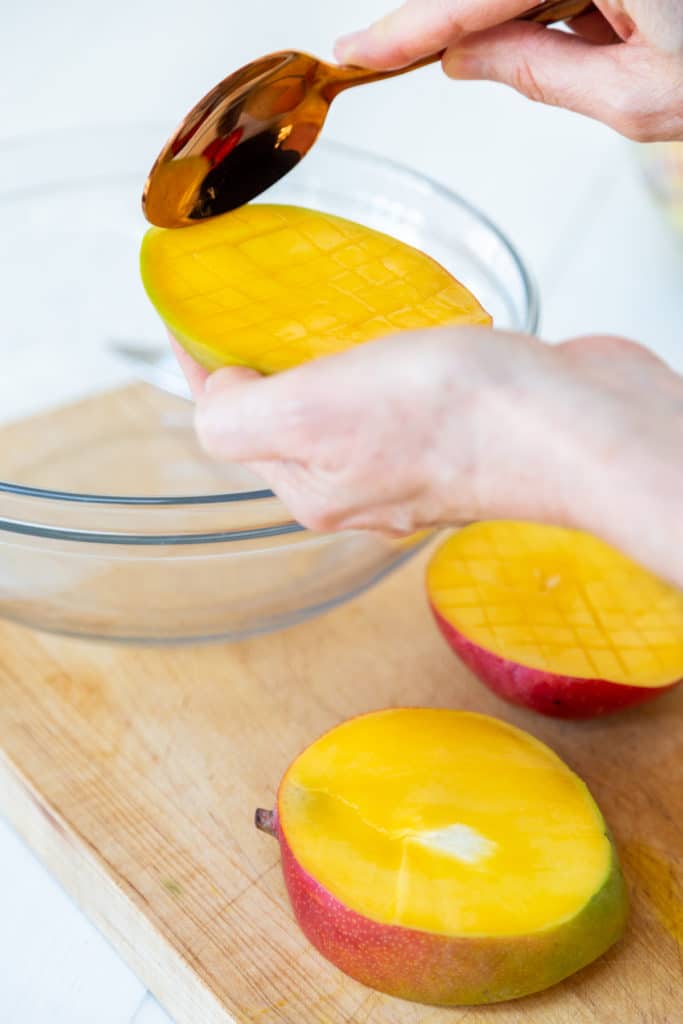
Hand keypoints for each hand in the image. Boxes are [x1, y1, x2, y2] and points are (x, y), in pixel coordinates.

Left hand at [176, 330, 682, 586]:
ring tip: (323, 312)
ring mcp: (412, 462)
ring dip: (325, 360)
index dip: (205, 366)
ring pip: (342, 407)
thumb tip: (214, 398)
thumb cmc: (455, 420)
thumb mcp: (310, 415)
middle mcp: (359, 485)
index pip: (230, 424)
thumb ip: (237, 417)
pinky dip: (383, 360)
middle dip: (264, 364)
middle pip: (284, 420)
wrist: (575, 422)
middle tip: (262, 305)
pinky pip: (398, 395)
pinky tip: (395, 331)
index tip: (198, 316)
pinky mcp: (459, 432)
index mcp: (312, 490)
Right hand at [334, 0, 682, 141]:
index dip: (409, 27)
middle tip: (530, 59)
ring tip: (621, 43)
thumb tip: (463, 58)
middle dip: (485, 23)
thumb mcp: (637, 96)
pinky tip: (619, 25)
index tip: (358, 51)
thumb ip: (537, 73)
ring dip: (550, 18)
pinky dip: (573, 6)